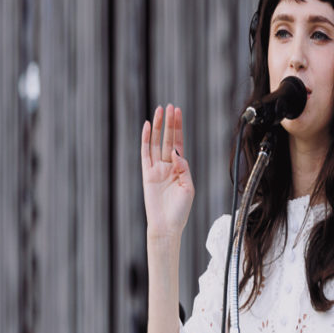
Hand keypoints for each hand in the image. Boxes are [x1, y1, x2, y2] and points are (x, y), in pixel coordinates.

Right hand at [141, 104, 194, 238]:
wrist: (166, 226)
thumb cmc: (180, 210)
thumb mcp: (188, 187)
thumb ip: (183, 168)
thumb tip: (176, 152)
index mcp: (180, 169)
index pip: (179, 143)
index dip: (179, 128)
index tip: (178, 112)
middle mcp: (167, 166)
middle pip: (168, 139)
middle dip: (170, 123)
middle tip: (171, 106)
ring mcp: (156, 169)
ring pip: (156, 143)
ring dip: (158, 127)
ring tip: (160, 110)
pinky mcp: (146, 174)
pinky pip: (145, 153)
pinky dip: (146, 140)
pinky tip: (148, 126)